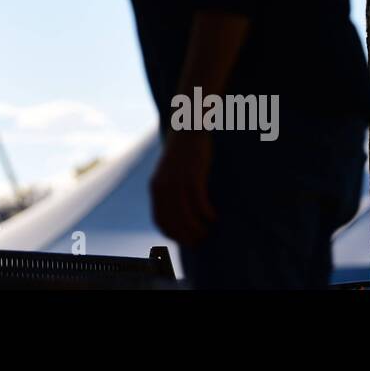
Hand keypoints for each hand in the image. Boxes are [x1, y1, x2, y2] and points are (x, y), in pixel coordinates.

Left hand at [149, 130, 215, 247]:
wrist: (186, 129)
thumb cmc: (181, 155)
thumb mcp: (169, 174)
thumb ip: (170, 193)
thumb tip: (180, 216)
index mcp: (156, 188)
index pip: (160, 221)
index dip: (173, 235)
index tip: (185, 241)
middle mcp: (163, 187)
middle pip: (174, 222)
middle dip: (187, 236)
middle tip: (201, 241)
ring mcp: (177, 182)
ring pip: (186, 216)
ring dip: (198, 229)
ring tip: (208, 231)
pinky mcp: (193, 176)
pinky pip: (199, 204)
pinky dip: (207, 214)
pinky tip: (214, 216)